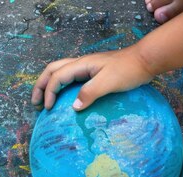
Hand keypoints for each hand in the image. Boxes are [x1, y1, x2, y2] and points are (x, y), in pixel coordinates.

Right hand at [31, 47, 154, 110]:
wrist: (146, 60)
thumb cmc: (128, 70)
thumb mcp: (108, 82)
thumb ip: (89, 93)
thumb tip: (73, 107)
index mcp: (81, 64)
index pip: (56, 77)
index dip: (48, 92)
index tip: (47, 109)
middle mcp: (81, 64)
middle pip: (52, 70)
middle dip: (41, 86)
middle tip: (35, 103)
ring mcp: (87, 67)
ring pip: (60, 72)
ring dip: (49, 84)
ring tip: (45, 99)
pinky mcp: (93, 72)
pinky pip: (70, 77)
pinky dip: (61, 86)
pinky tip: (65, 97)